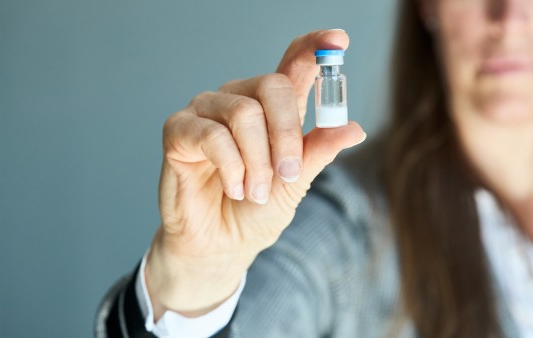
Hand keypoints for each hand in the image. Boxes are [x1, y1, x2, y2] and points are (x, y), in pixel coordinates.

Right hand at [146, 29, 364, 318]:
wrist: (222, 245)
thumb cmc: (256, 211)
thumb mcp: (295, 183)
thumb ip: (318, 152)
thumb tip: (354, 128)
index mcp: (271, 108)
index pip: (292, 64)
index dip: (314, 48)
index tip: (338, 40)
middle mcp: (239, 100)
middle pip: (272, 85)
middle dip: (287, 135)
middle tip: (288, 174)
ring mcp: (206, 111)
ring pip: (243, 112)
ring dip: (257, 161)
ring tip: (255, 192)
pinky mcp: (178, 130)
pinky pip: (211, 135)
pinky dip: (230, 167)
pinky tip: (234, 188)